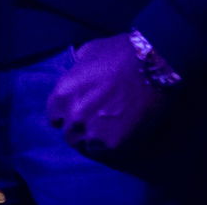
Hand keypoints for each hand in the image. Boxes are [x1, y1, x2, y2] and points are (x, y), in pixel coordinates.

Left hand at [45, 34, 169, 159]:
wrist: (151, 66)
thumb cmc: (120, 53)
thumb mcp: (89, 53)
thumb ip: (77, 69)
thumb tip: (77, 73)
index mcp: (63, 94)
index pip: (55, 116)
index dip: (67, 115)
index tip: (78, 113)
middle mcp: (73, 116)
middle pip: (69, 134)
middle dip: (79, 129)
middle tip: (95, 123)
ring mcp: (93, 133)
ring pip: (86, 146)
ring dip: (94, 140)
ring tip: (109, 131)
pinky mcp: (114, 144)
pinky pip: (107, 152)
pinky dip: (112, 145)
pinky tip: (121, 134)